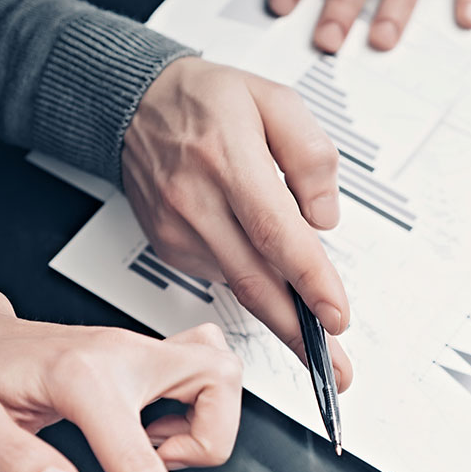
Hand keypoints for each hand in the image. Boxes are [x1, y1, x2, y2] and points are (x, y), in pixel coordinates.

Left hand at [0, 297, 241, 471]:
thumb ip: (17, 462)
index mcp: (78, 379)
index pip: (140, 458)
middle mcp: (119, 353)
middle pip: (218, 381)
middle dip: (207, 439)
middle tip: (158, 463)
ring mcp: (134, 350)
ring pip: (217, 373)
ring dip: (201, 424)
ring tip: (146, 447)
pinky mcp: (139, 355)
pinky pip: (199, 373)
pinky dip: (193, 408)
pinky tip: (147, 429)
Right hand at [122, 56, 352, 389]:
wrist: (133, 105)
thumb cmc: (205, 100)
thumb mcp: (274, 99)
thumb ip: (310, 155)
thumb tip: (324, 218)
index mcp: (227, 159)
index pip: (275, 233)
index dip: (309, 281)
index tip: (335, 317)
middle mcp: (197, 203)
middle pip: (256, 283)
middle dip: (300, 335)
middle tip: (336, 371)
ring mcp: (179, 231)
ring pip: (242, 285)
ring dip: (282, 309)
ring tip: (312, 319)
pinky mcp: (170, 248)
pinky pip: (223, 274)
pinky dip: (250, 275)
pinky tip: (256, 254)